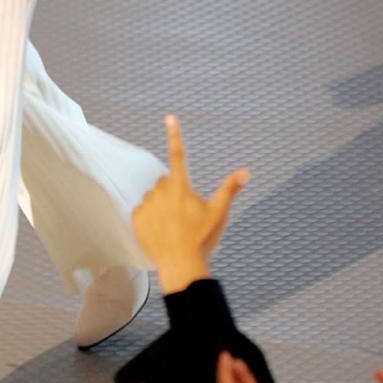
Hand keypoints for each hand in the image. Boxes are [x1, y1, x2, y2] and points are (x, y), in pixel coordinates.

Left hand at [132, 114, 249, 292]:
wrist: (181, 266)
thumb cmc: (203, 238)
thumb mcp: (218, 213)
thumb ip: (229, 189)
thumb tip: (246, 171)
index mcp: (182, 187)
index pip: (178, 154)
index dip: (175, 134)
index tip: (169, 117)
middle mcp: (161, 192)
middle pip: (166, 181)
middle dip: (174, 191)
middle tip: (184, 212)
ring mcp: (147, 205)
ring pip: (154, 196)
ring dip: (161, 205)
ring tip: (173, 225)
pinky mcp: (136, 218)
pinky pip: (143, 211)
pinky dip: (150, 217)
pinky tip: (161, 231)